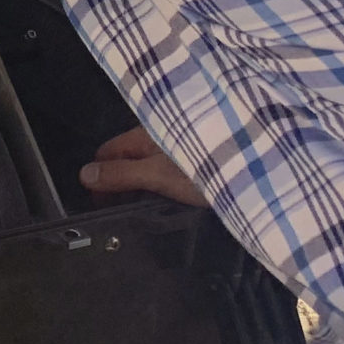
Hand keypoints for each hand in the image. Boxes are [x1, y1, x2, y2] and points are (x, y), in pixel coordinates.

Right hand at [80, 127, 209, 206]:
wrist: (259, 170)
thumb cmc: (209, 168)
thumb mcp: (158, 176)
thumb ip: (121, 175)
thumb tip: (84, 174)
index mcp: (146, 133)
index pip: (106, 152)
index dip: (100, 178)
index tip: (102, 205)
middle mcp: (161, 133)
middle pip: (127, 158)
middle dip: (121, 183)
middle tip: (124, 211)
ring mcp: (181, 144)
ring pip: (149, 164)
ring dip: (144, 184)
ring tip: (151, 208)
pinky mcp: (199, 156)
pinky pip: (170, 169)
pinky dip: (165, 183)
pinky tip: (175, 198)